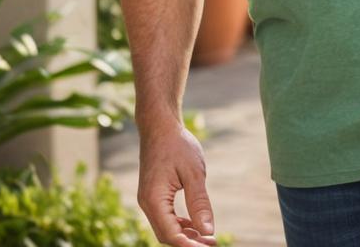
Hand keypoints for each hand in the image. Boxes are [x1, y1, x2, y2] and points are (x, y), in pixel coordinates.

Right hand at [137, 121, 218, 245]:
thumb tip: (208, 231)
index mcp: (154, 200)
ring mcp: (147, 199)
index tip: (210, 246)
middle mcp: (147, 203)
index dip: (191, 245)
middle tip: (212, 243)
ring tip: (207, 237)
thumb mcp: (194, 173)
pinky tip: (194, 223)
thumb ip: (199, 203)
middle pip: (166, 236)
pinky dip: (179, 224)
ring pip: (165, 228)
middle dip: (189, 243)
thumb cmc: (177, 145)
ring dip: (185, 235)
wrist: (160, 125)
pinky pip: (164, 217)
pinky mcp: (152, 194)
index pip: (172, 235)